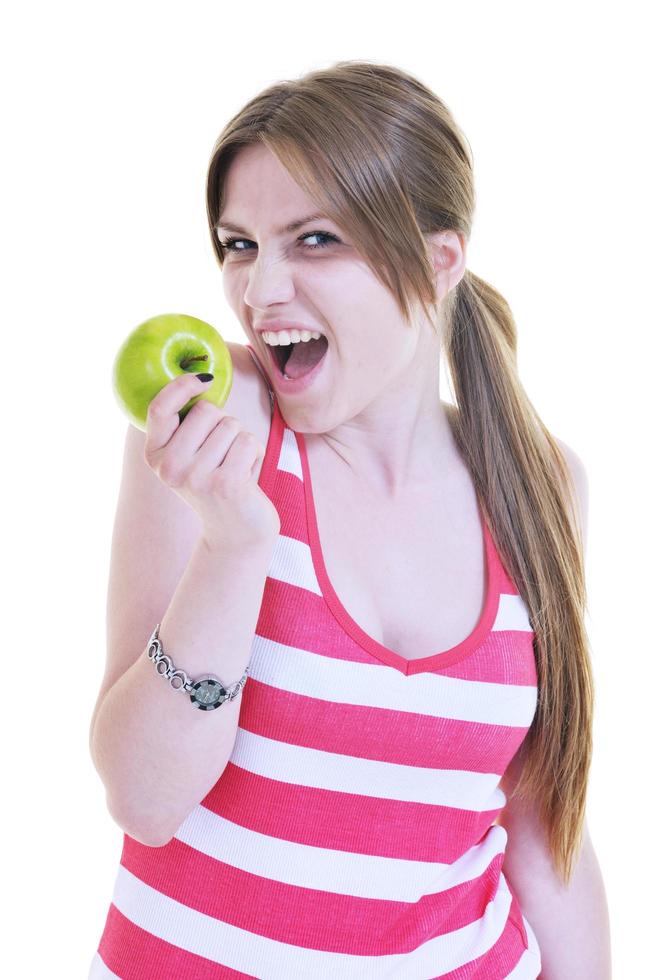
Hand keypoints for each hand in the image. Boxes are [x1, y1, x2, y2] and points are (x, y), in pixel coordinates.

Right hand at [143, 373, 280, 550]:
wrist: (235, 533)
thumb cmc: (216, 482)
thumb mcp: (189, 455)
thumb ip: (186, 423)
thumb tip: (200, 375)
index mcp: (154, 456)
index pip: (159, 408)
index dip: (181, 386)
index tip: (204, 378)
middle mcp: (169, 468)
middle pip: (206, 411)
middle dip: (223, 424)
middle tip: (222, 456)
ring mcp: (196, 478)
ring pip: (231, 425)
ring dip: (241, 441)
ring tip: (234, 468)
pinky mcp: (225, 484)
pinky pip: (248, 441)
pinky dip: (255, 453)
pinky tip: (248, 477)